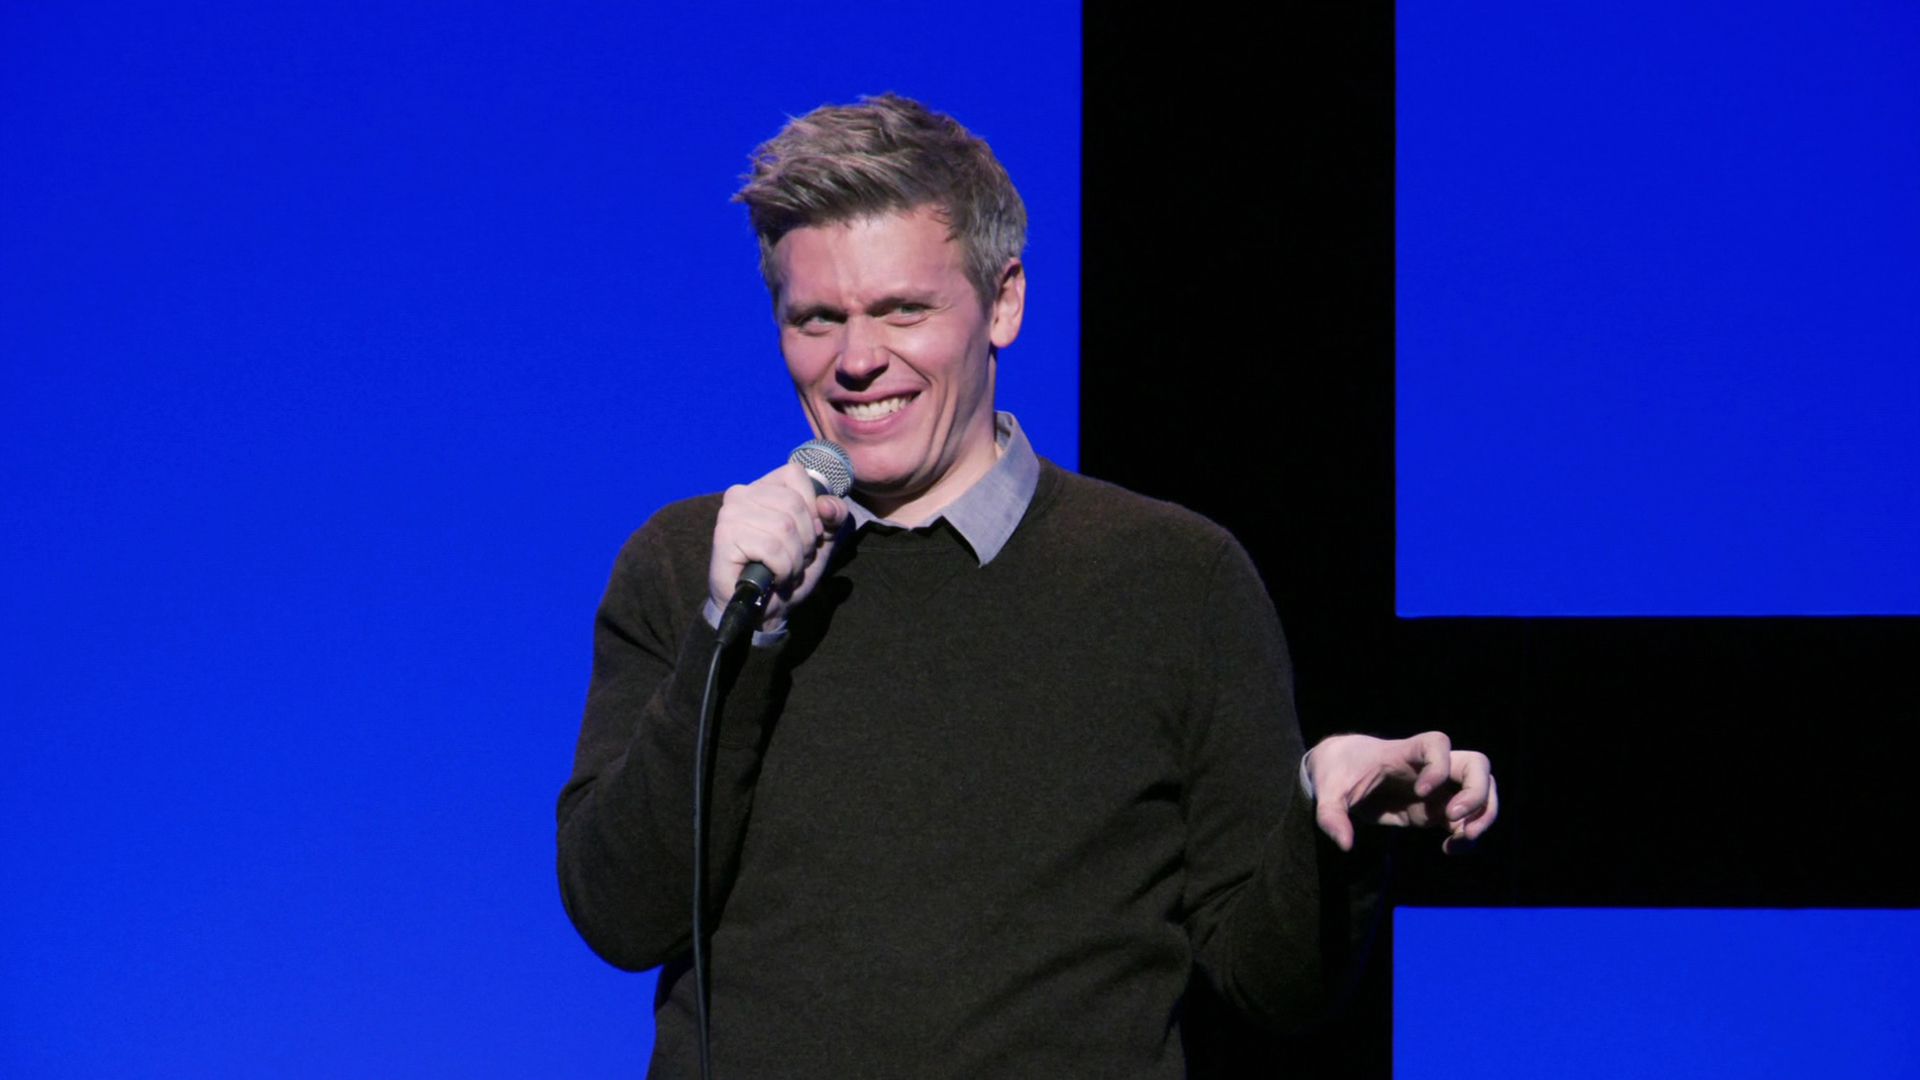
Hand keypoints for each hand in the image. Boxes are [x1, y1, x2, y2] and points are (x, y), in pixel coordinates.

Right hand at [708, 462, 849, 630]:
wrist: (763, 611)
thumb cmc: (788, 570)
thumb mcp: (822, 539)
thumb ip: (834, 515)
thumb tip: (827, 505)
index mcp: (762, 487)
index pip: (796, 474)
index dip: (812, 507)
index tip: (808, 534)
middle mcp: (741, 494)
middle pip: (794, 504)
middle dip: (805, 540)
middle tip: (795, 559)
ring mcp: (730, 513)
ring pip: (784, 527)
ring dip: (794, 558)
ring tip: (785, 570)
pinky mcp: (724, 536)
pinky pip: (771, 547)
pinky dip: (782, 568)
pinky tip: (774, 577)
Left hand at [1306, 731, 1496, 853]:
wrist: (1342, 770)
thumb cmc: (1338, 771)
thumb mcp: (1328, 791)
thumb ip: (1331, 815)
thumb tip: (1344, 844)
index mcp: (1405, 752)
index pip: (1438, 743)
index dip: (1438, 766)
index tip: (1421, 790)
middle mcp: (1431, 767)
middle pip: (1478, 765)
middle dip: (1478, 794)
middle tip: (1454, 820)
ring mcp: (1440, 788)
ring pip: (1484, 792)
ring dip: (1482, 817)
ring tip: (1460, 840)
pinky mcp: (1439, 809)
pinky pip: (1469, 819)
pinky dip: (1469, 836)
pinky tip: (1450, 850)